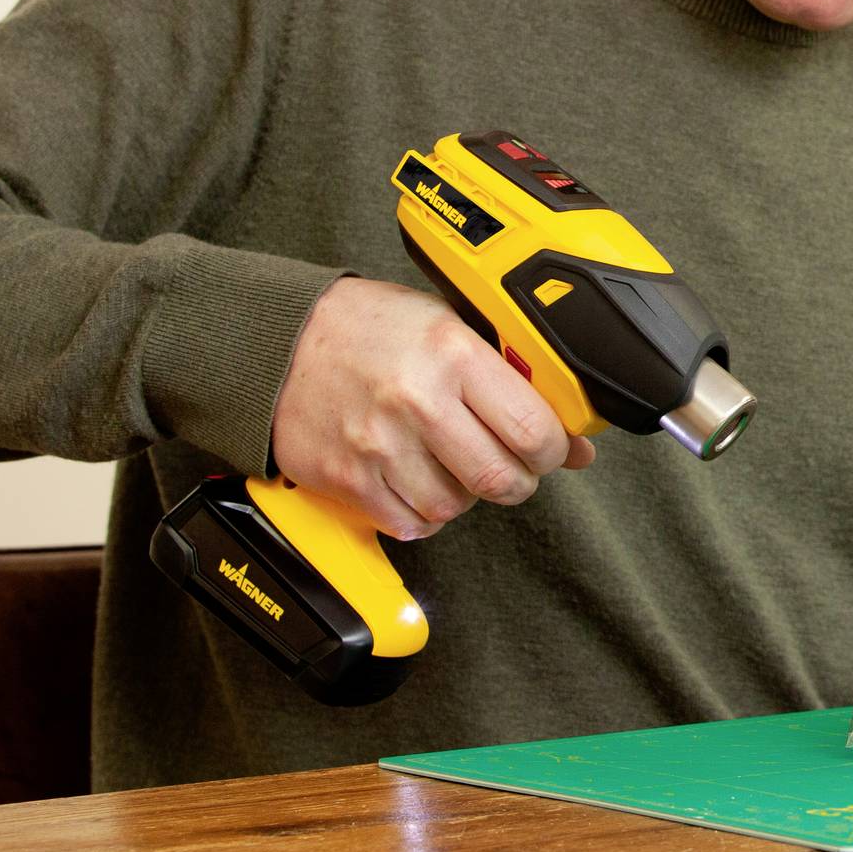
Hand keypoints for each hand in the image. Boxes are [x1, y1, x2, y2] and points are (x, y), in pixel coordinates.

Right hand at [268, 277, 594, 541]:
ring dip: (464, 496)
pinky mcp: (346, 478)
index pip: (533, 429)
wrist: (279, 338)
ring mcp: (379, 444)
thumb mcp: (450, 326)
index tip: (549, 448)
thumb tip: (573, 443)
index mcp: (453, 353)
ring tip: (450, 464)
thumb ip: (512, 380)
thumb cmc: (370, 327)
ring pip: (455, 508)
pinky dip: (421, 513)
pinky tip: (415, 480)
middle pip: (499, 479)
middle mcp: (417, 400)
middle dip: (517, 481)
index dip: (553, 449)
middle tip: (508, 465)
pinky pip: (409, 524)